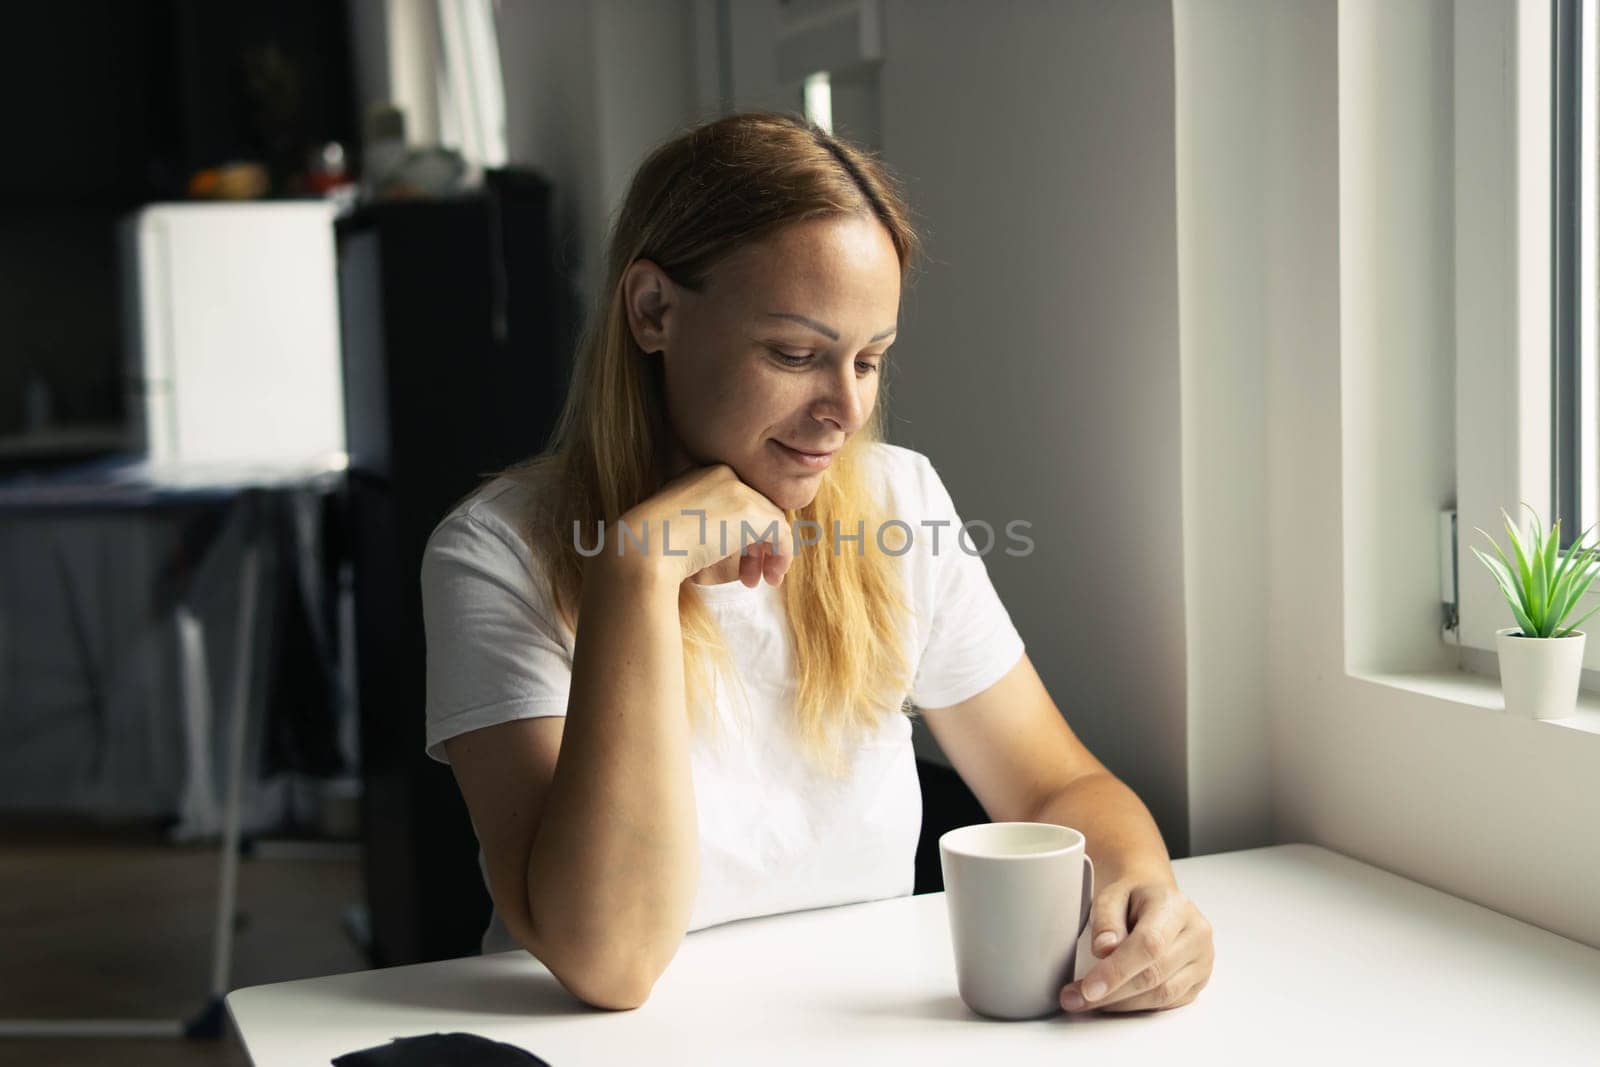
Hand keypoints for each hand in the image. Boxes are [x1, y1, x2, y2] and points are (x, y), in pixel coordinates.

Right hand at [615, 464, 794, 587]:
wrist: (644, 549)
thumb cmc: (654, 548)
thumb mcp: (681, 528)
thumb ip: (708, 525)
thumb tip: (741, 543)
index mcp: (702, 474)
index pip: (738, 499)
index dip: (742, 532)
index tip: (738, 558)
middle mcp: (722, 474)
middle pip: (757, 508)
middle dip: (758, 545)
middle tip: (752, 575)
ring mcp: (738, 489)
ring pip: (771, 519)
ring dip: (770, 553)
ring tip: (763, 580)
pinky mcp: (751, 509)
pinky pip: (781, 532)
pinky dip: (782, 555)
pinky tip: (772, 577)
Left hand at [1059, 876, 1213, 1013]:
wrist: (1156, 900)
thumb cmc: (1133, 899)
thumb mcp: (1111, 895)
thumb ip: (1106, 919)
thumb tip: (1105, 949)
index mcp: (1174, 906)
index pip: (1148, 944)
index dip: (1117, 971)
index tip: (1089, 989)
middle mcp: (1195, 933)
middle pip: (1154, 975)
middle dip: (1112, 993)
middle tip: (1077, 999)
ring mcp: (1201, 959)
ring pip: (1162, 995)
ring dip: (1122, 1004)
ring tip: (1089, 1001)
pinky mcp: (1198, 981)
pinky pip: (1168, 1003)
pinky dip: (1137, 1007)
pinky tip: (1114, 1000)